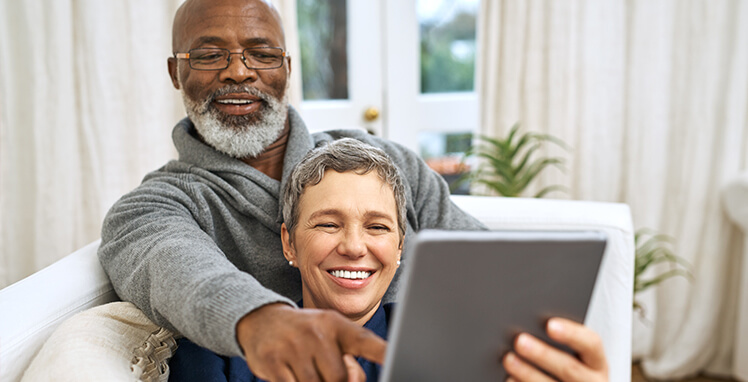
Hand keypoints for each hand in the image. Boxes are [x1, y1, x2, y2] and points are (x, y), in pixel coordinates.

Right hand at [236, 303, 385, 381]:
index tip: (396, 359)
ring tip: (304, 370)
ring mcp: (294, 347)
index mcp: (337, 325)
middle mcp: (317, 333)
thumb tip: (353, 379)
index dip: (384, 353)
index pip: (366, 341)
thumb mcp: (331, 336)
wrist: (262, 320)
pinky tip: (290, 375)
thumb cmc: (306, 334)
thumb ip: (349, 358)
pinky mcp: (273, 362)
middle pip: (339, 379)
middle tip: (321, 370)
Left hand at [502, 317, 607, 381]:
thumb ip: (559, 341)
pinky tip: (510, 379)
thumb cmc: (567, 369)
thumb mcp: (574, 356)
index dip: (572, 334)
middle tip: (519, 341)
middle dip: (543, 354)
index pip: (591, 345)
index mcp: (597, 364)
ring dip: (528, 373)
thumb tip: (531, 325)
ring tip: (508, 359)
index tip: (550, 325)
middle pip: (569, 368)